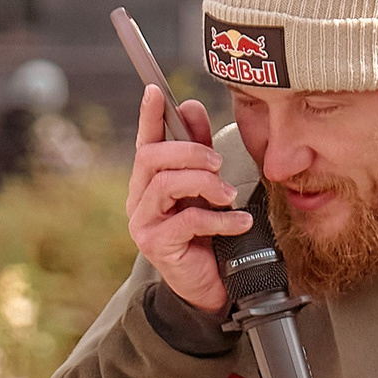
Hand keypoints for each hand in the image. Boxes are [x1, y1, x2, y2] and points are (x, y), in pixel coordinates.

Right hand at [125, 84, 248, 313]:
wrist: (210, 287)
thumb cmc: (209, 235)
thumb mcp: (207, 187)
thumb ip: (199, 150)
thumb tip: (190, 107)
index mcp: (149, 182)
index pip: (146, 141)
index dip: (148, 115)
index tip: (155, 90)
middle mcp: (139, 199)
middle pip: (152, 157)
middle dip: (190, 152)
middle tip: (218, 164)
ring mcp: (143, 222)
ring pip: (166, 183)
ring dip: (205, 183)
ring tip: (229, 195)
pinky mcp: (156, 245)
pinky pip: (187, 220)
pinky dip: (219, 217)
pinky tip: (238, 222)